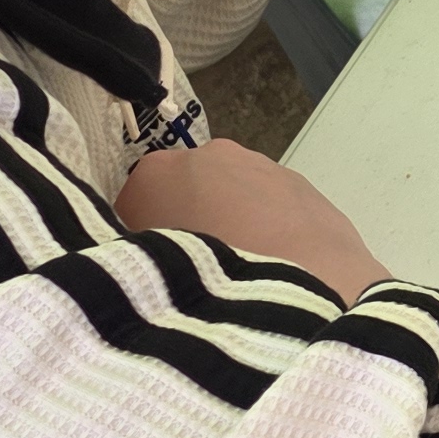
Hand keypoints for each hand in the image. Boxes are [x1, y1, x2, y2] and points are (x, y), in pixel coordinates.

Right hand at [116, 138, 390, 300]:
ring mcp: (261, 165)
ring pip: (236, 196)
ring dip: (236, 225)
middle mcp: (209, 155)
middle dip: (191, 223)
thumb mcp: (142, 274)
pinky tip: (278, 266)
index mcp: (155, 173)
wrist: (302, 281)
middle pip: (188, 191)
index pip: (135, 203)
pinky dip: (272, 228)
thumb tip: (145, 257)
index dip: (141, 238)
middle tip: (198, 273)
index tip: (153, 270)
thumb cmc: (202, 280)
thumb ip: (136, 254)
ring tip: (241, 274)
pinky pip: (274, 207)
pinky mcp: (304, 185)